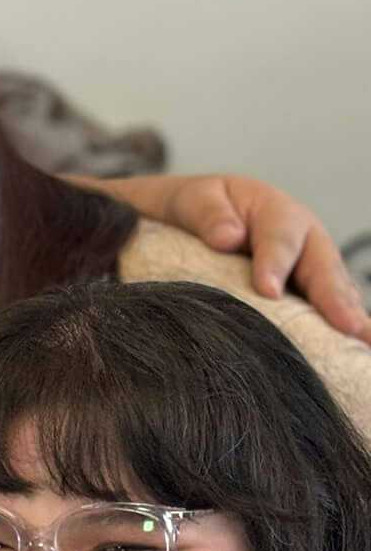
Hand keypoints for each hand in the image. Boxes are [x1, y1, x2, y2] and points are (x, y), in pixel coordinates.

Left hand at [166, 175, 370, 342]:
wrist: (202, 215)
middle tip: (347, 326)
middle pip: (323, 270)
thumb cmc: (200, 207)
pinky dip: (336, 331)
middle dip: (335, 299)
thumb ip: (209, 214)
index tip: (268, 291)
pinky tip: (349, 351)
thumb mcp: (196, 199)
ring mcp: (311, 268)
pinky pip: (324, 311)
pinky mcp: (307, 293)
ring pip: (334, 292)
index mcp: (278, 212)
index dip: (275, 264)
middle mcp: (305, 241)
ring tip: (363, 343)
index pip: (280, 239)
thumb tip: (227, 237)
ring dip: (348, 318)